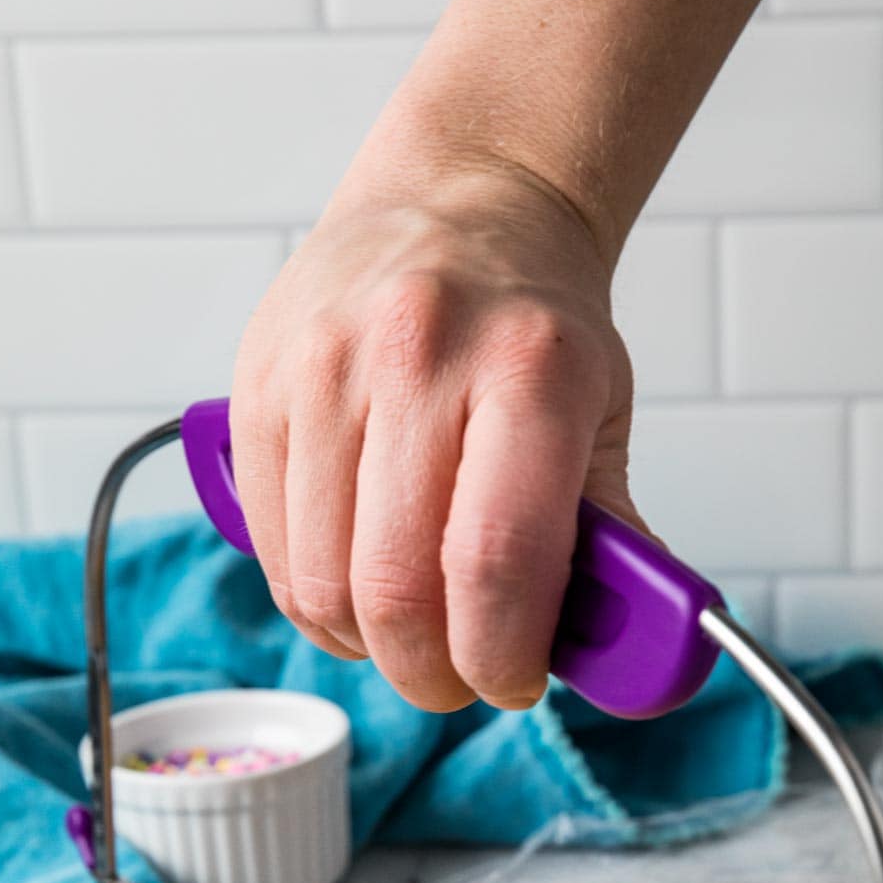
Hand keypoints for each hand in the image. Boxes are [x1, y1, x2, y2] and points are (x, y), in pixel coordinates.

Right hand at [231, 165, 645, 711]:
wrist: (456, 203)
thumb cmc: (533, 325)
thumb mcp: (601, 414)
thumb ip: (610, 543)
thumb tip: (627, 664)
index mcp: (529, 369)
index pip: (497, 561)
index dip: (502, 657)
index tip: (514, 680)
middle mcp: (416, 356)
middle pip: (396, 592)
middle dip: (432, 673)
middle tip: (460, 674)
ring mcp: (322, 369)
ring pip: (321, 588)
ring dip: (368, 647)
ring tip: (409, 629)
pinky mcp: (255, 389)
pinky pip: (272, 552)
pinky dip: (316, 601)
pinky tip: (357, 582)